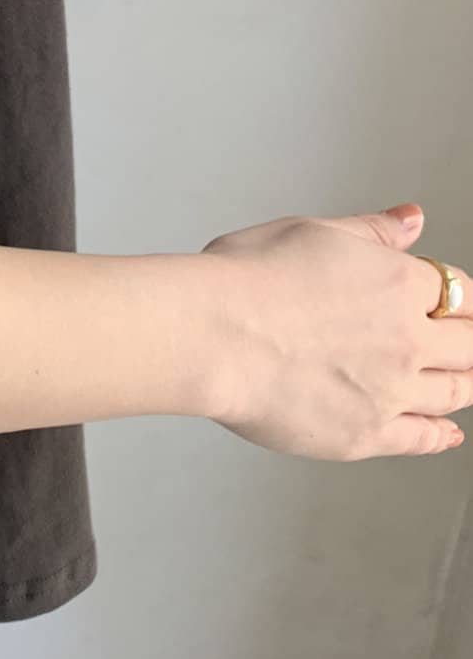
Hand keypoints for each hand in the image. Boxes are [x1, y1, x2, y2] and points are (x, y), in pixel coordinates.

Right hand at [202, 204, 472, 459]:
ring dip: (465, 384)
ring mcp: (391, 390)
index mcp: (397, 282)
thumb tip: (411, 220)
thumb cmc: (243, 280)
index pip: (455, 290)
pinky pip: (422, 439)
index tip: (456, 302)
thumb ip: (370, 231)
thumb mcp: (310, 232)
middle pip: (471, 344)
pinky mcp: (366, 434)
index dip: (457, 296)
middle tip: (468, 342)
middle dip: (471, 340)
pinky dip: (442, 435)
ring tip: (465, 381)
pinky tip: (447, 433)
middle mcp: (406, 338)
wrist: (211, 335)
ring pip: (456, 392)